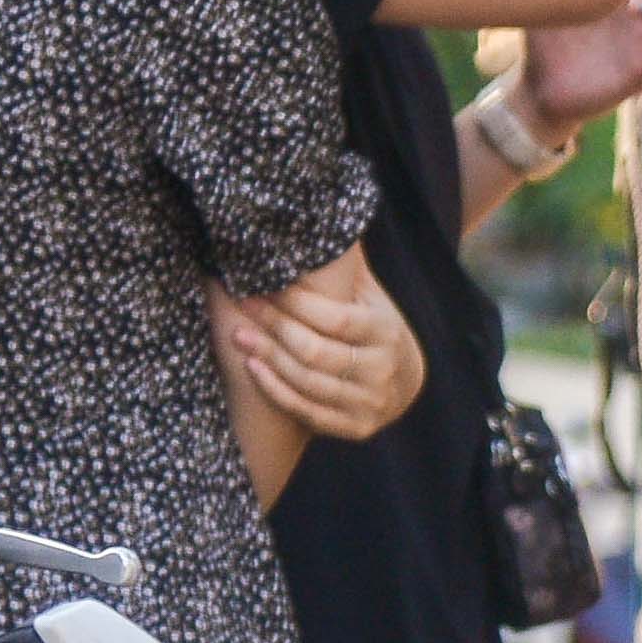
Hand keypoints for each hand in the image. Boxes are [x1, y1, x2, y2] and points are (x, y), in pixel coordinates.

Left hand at [220, 262, 426, 442]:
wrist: (402, 383)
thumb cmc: (372, 329)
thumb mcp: (369, 297)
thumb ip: (346, 268)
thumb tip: (323, 215)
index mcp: (385, 331)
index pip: (335, 319)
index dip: (296, 304)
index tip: (264, 286)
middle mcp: (381, 368)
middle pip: (316, 351)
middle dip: (275, 327)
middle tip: (243, 305)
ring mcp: (369, 401)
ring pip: (308, 382)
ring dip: (268, 357)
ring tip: (239, 334)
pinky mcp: (356, 427)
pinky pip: (307, 411)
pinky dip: (276, 390)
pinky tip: (253, 368)